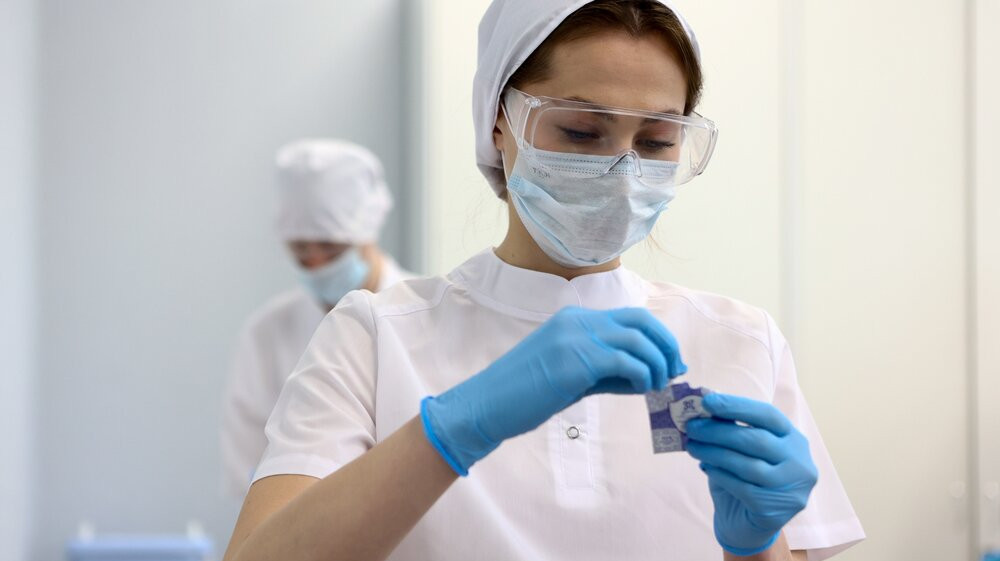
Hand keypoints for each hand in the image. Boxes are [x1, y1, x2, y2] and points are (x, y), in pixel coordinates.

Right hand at [421, 306, 685, 474]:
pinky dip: (642, 376)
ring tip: (657, 387)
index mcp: (574, 319)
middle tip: (674, 372)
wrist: (486, 405)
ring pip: (638, 340)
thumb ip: (605, 370)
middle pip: (641, 320)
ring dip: (657, 365)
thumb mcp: (570, 376)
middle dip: (666, 345)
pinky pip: (626, 362)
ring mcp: (574, 338)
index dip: (658, 338)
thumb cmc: (524, 396)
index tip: (670, 363)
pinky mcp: (574, 361)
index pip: (631, 317)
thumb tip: (648, 375)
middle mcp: (576, 321)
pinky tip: (640, 390)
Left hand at [685, 393, 817, 555]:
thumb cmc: (746, 478)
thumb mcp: (743, 449)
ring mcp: (790, 488)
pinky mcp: (774, 510)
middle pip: (756, 440)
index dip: (737, 406)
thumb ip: (732, 429)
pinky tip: (704, 466)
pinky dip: (720, 474)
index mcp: (793, 438)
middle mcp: (799, 462)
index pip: (768, 415)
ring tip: (692, 447)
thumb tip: (705, 407)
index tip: (707, 401)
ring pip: (747, 465)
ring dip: (714, 452)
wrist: (748, 523)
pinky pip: (742, 487)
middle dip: (719, 431)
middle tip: (692, 427)